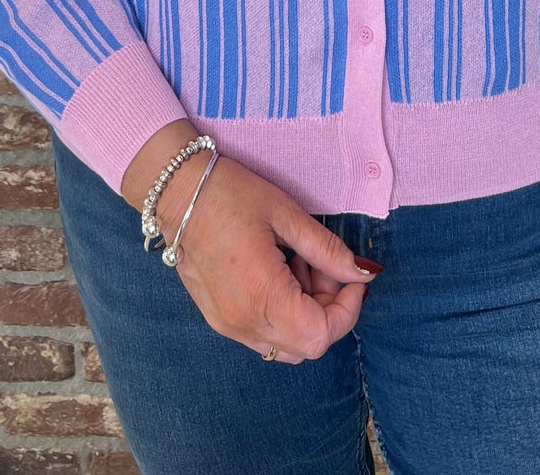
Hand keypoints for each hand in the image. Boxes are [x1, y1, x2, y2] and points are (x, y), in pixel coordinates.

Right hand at [154, 151, 377, 363]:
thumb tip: (362, 273)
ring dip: (306, 313)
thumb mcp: (287, 215)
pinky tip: (279, 272)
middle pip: (306, 345)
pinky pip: (264, 335)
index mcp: (262, 296)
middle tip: (324, 265)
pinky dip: (284, 314)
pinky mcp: (219, 319)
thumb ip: (327, 250)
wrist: (177, 193)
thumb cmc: (232, 195)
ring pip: (286, 345)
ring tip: (299, 264)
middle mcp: (243, 323)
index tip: (352, 277)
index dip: (347, 311)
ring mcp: (228, 325)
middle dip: (329, 309)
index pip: (320, 335)